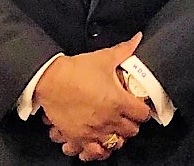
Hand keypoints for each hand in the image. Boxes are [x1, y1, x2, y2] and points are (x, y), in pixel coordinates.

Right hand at [36, 34, 150, 155]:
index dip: (143, 110)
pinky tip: (96, 144)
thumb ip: (124, 50)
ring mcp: (93, 131)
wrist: (49, 80)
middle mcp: (108, 120)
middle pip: (131, 132)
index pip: (142, 114)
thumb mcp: (104, 58)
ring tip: (113, 131)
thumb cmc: (76, 70)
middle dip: (131, 124)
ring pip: (115, 145)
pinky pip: (92, 153)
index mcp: (118, 101)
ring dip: (116, 138)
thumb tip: (137, 39)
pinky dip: (96, 150)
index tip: (139, 106)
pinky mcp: (78, 137)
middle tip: (126, 117)